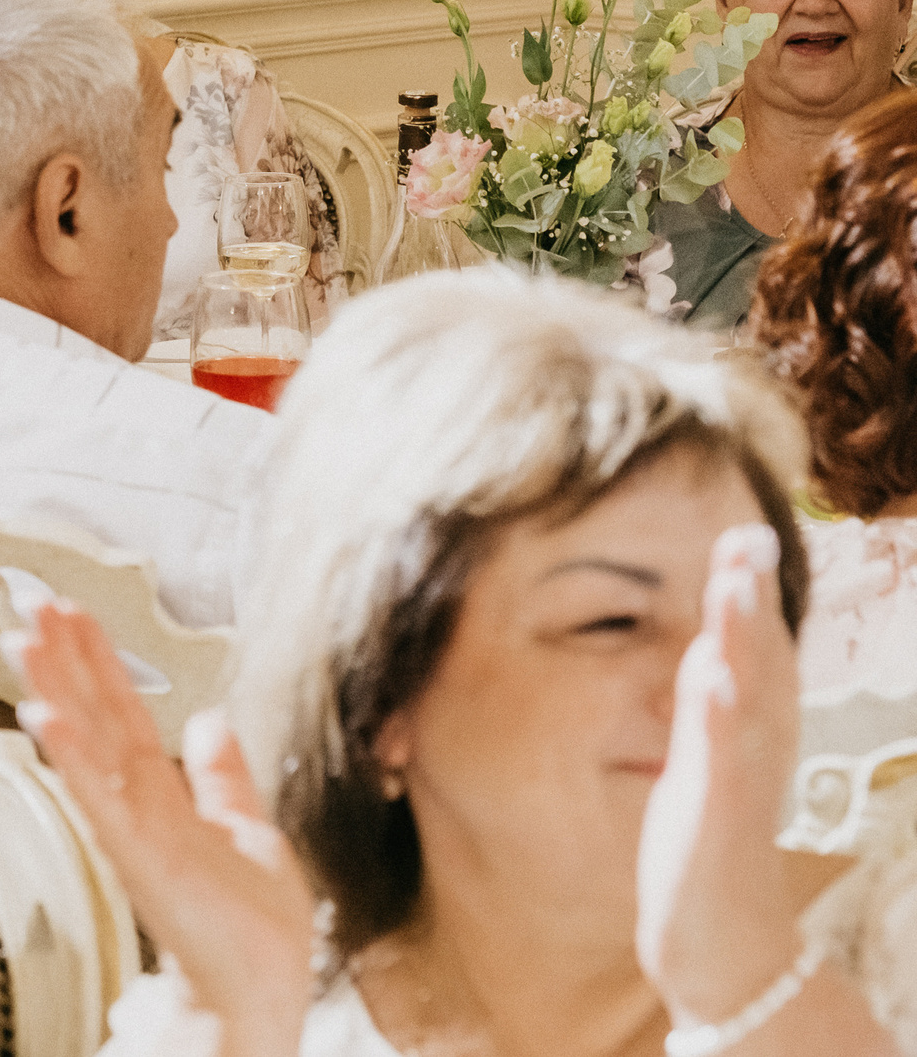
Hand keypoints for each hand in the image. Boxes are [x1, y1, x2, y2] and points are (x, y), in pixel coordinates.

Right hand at [9, 600, 314, 1056]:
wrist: (259, 991)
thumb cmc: (255, 930)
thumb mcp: (251, 831)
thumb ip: (224, 777)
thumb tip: (211, 724)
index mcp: (166, 795)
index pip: (123, 710)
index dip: (98, 659)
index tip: (72, 613)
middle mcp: (141, 805)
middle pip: (95, 715)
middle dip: (64, 659)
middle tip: (31, 605)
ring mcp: (134, 827)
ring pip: (87, 744)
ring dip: (55, 689)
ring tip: (25, 640)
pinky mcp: (138, 854)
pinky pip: (98, 796)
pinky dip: (71, 757)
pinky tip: (44, 717)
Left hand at [637, 524, 803, 1023]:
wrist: (725, 941)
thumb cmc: (711, 840)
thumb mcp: (709, 756)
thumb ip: (711, 700)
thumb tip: (710, 643)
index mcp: (756, 728)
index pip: (758, 648)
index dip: (753, 589)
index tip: (743, 527)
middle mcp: (761, 745)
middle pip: (761, 660)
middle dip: (753, 597)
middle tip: (748, 535)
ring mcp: (740, 779)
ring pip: (745, 698)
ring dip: (742, 639)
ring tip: (734, 582)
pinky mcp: (715, 817)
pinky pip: (719, 760)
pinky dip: (718, 716)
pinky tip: (709, 674)